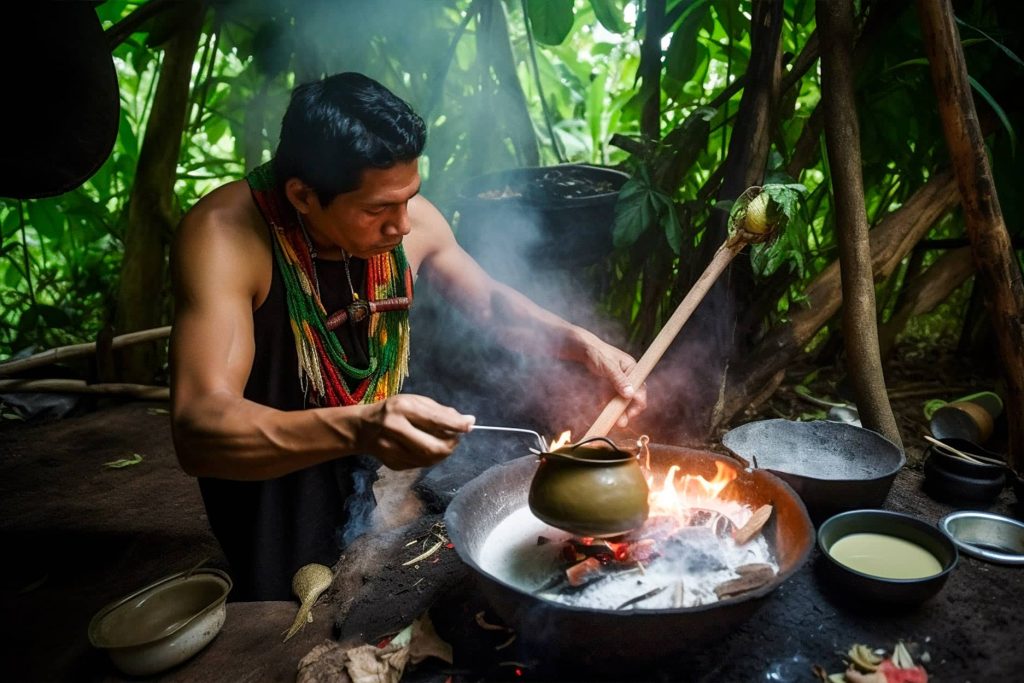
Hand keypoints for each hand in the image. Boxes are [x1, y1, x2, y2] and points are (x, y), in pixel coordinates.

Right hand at [357, 394, 474, 469]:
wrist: (364, 428)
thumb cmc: (395, 410)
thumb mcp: (415, 402)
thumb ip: (441, 412)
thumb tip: (469, 421)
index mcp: (401, 408)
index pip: (434, 420)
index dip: (455, 426)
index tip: (469, 426)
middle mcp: (394, 429)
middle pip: (433, 447)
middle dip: (451, 444)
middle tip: (456, 437)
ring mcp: (391, 449)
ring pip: (429, 460)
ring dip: (443, 452)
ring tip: (443, 441)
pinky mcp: (393, 464)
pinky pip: (420, 464)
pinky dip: (430, 457)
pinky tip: (426, 447)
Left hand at [575, 333, 647, 428]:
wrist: (583, 350)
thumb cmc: (597, 352)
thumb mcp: (607, 365)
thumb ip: (618, 379)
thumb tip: (630, 393)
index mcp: (633, 369)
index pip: (641, 388)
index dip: (638, 401)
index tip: (631, 412)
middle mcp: (629, 377)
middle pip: (634, 397)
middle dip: (629, 411)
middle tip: (622, 422)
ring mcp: (620, 383)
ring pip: (624, 401)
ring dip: (620, 412)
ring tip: (615, 422)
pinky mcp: (611, 387)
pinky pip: (613, 400)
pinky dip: (611, 407)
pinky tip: (605, 412)